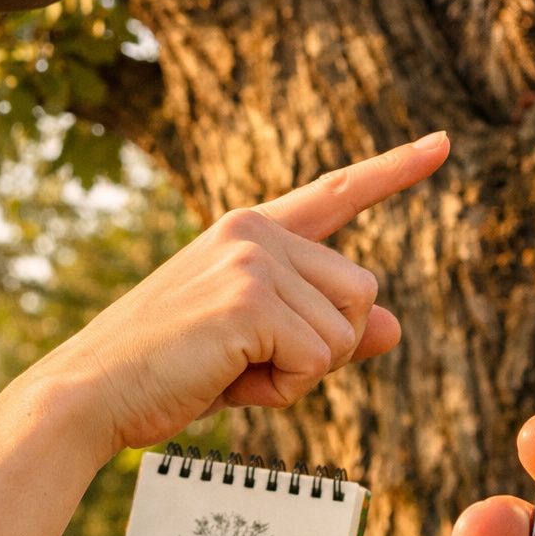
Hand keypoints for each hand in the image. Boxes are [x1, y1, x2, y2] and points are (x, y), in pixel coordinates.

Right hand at [37, 133, 448, 455]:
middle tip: (249, 362)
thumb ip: (323, 330)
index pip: (337, 193)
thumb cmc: (167, 370)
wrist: (91, 392)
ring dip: (302, 373)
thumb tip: (394, 327)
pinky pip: (318, 361)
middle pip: (362, 293)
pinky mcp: (250, 300)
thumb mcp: (255, 346)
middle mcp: (255, 230)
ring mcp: (253, 260)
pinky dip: (283, 390)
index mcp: (251, 230)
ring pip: (346, 332)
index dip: (395, 170)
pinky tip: (228, 380)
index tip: (443, 143)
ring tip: (232, 369)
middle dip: (324, 347)